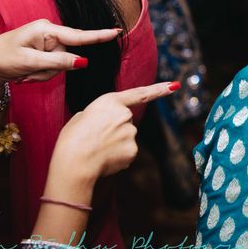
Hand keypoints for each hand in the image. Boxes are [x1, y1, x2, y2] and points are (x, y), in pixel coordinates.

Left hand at [0, 19, 119, 97]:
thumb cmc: (2, 58)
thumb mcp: (30, 62)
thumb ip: (58, 61)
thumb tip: (83, 61)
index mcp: (46, 30)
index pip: (78, 36)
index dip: (98, 36)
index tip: (116, 32)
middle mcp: (49, 34)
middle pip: (67, 57)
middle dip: (49, 70)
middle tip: (27, 73)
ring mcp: (46, 44)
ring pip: (60, 66)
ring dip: (42, 75)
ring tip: (23, 73)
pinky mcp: (43, 53)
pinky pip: (51, 69)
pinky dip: (39, 75)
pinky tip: (24, 74)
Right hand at [50, 82, 175, 181]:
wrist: (74, 163)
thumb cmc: (72, 139)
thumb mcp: (82, 117)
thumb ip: (99, 115)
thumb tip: (106, 124)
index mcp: (110, 101)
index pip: (140, 94)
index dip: (159, 89)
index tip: (175, 86)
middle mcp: (126, 115)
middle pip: (125, 122)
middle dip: (114, 131)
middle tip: (94, 139)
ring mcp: (132, 132)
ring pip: (125, 139)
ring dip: (114, 144)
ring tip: (96, 149)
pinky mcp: (133, 150)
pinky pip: (126, 153)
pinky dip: (117, 157)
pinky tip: (103, 159)